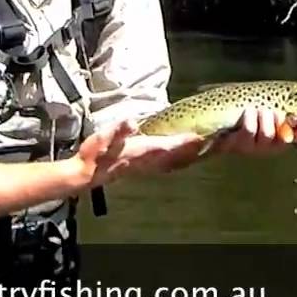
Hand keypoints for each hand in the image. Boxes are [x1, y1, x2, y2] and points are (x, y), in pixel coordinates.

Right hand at [74, 120, 204, 187]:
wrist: (86, 174)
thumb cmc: (95, 155)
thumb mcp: (104, 137)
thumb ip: (119, 130)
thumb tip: (130, 122)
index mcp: (142, 150)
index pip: (170, 144)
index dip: (186, 141)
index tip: (201, 136)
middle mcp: (148, 159)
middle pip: (177, 155)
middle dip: (193, 150)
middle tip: (209, 142)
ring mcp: (145, 166)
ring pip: (173, 161)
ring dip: (187, 156)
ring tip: (200, 150)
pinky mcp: (141, 168)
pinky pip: (165, 165)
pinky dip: (176, 160)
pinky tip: (179, 158)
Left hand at [215, 107, 296, 156]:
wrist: (213, 120)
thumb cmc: (244, 108)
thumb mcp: (268, 102)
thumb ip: (287, 104)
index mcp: (284, 132)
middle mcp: (272, 144)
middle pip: (287, 136)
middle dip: (281, 119)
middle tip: (273, 110)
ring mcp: (256, 147)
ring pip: (268, 134)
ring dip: (263, 118)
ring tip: (254, 109)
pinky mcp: (239, 146)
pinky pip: (250, 132)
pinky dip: (249, 118)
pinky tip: (246, 112)